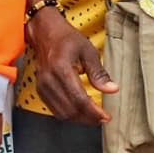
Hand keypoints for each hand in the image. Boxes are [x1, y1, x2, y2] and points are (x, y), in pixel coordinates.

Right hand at [28, 6, 115, 124]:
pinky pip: (56, 110)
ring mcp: (42, 87)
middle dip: (88, 118)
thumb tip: (112, 90)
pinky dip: (70, 114)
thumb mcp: (88, 51)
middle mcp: (49, 80)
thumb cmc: (67, 39)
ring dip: (79, 119)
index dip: (93, 112)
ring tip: (94, 116)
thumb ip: (99, 73)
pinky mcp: (40, 91)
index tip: (106, 116)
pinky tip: (81, 110)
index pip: (79, 99)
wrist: (45, 33)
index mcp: (61, 69)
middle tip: (103, 118)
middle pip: (70, 110)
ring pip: (62, 114)